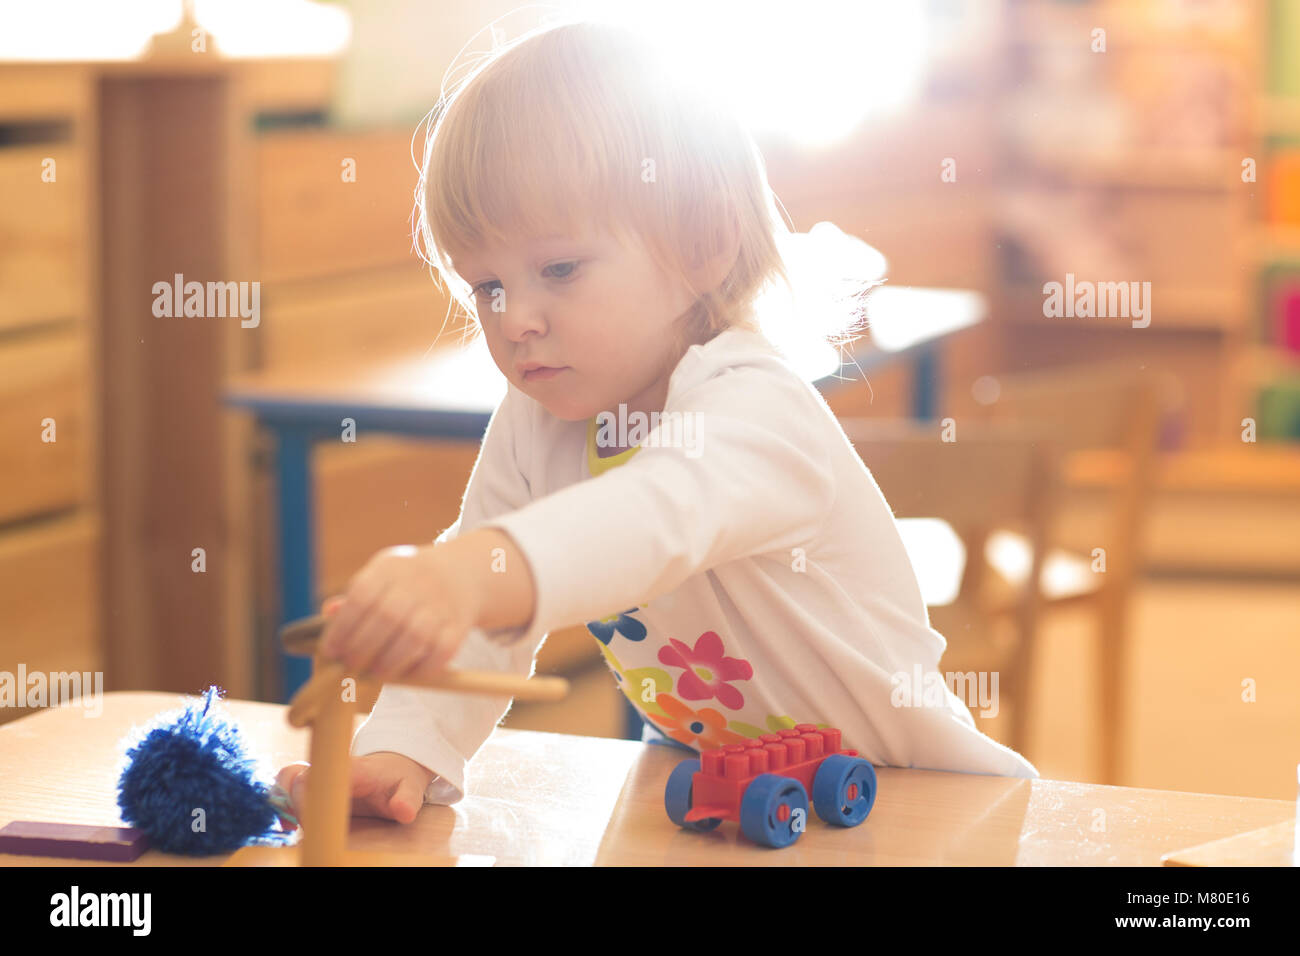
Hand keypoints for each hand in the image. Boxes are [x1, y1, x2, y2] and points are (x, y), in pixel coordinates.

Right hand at [274, 752, 436, 827]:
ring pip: (287, 777)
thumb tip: (403, 811)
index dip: (308, 798)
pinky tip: (291, 822)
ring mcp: (320, 772)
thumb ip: (407, 800)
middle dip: (293, 804)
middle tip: (302, 827)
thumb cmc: (400, 780)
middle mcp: (331, 767)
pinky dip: (283, 800)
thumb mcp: (411, 788)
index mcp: (353, 769)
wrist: (395, 765)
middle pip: (296, 777)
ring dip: (284, 800)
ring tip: (292, 824)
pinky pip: (287, 784)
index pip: (321, 776)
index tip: (309, 822)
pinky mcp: (313, 780)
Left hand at [319, 544, 477, 681]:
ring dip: (389, 662)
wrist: (461, 573)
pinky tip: (406, 674)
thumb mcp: (380, 577)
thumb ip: (354, 598)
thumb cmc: (407, 582)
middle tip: (350, 666)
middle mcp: (418, 582)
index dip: (342, 627)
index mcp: (391, 568)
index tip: (330, 651)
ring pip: (415, 638)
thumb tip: (329, 613)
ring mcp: (442, 603)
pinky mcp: (459, 625)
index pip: (362, 596)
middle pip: (387, 617)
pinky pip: (440, 652)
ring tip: (374, 674)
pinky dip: (421, 669)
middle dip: (362, 648)